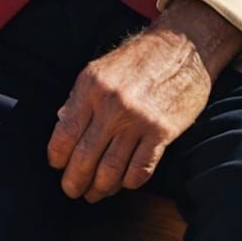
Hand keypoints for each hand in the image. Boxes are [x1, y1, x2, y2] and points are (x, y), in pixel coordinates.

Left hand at [47, 0, 241, 202]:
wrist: (184, 47)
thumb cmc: (138, 59)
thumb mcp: (100, 69)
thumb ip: (79, 98)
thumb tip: (61, 127)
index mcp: (91, 87)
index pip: (64, 134)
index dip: (57, 157)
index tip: (57, 165)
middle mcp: (111, 105)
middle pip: (84, 158)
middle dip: (74, 181)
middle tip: (72, 190)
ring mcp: (137, 121)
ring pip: (110, 170)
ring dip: (100, 189)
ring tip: (95, 193)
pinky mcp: (162, 132)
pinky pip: (140, 170)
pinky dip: (129, 182)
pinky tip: (124, 182)